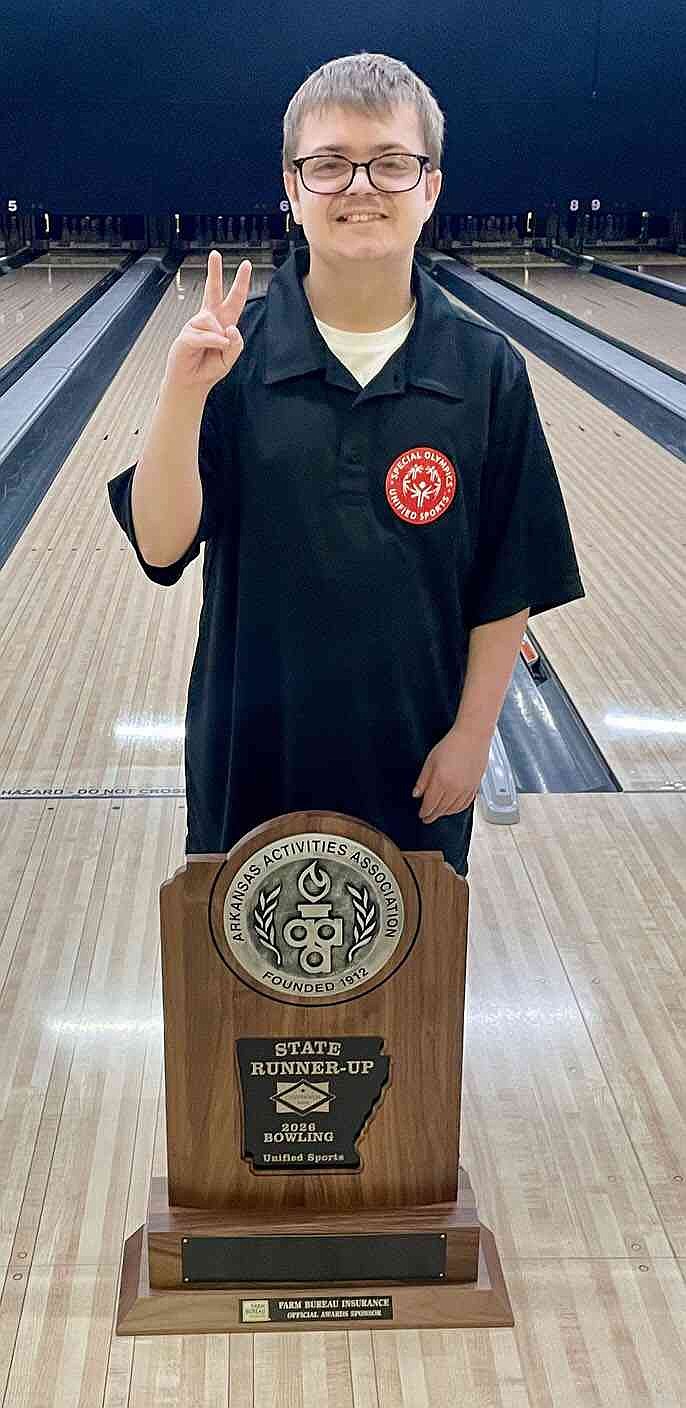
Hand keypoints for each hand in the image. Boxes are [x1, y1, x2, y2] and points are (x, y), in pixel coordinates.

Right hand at [163, 249, 252, 391]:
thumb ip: (236, 344)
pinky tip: (210, 349)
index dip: (241, 282)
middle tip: (215, 254)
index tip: (246, 265)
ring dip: (218, 339)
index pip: (234, 299)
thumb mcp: (230, 359)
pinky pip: (204, 335)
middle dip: (214, 271)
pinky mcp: (187, 335)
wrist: (191, 383)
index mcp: (223, 322)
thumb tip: (230, 328)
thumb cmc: (208, 369)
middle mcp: (210, 320)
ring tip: (213, 350)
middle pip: (213, 290)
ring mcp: (196, 325)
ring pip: (212, 320)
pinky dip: (211, 343)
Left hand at [412, 725, 491, 822]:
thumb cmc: (451, 745)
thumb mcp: (430, 760)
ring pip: (453, 809)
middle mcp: (454, 789)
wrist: (472, 737)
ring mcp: (466, 789)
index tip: (421, 815)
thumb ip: (423, 780)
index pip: (430, 804)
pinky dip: (457, 809)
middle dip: (433, 815)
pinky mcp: (475, 787)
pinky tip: (453, 808)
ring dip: (444, 813)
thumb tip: (416, 794)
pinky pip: (465, 804)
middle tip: (427, 818)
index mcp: (441, 782)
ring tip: (438, 813)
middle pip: (441, 809)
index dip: (424, 812)